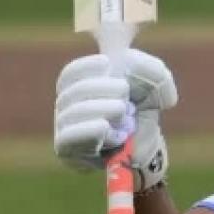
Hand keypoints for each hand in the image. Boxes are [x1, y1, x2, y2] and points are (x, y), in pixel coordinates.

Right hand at [53, 48, 177, 189]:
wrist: (144, 151)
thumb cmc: (140, 115)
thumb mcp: (150, 87)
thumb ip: (149, 70)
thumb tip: (134, 65)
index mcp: (77, 89)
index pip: (70, 74)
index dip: (85, 66)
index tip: (108, 63)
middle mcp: (65, 108)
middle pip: (74, 91)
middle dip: (103, 88)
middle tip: (126, 95)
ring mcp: (63, 128)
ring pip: (73, 112)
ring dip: (103, 109)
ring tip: (124, 112)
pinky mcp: (66, 150)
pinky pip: (69, 136)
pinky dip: (92, 130)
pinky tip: (111, 130)